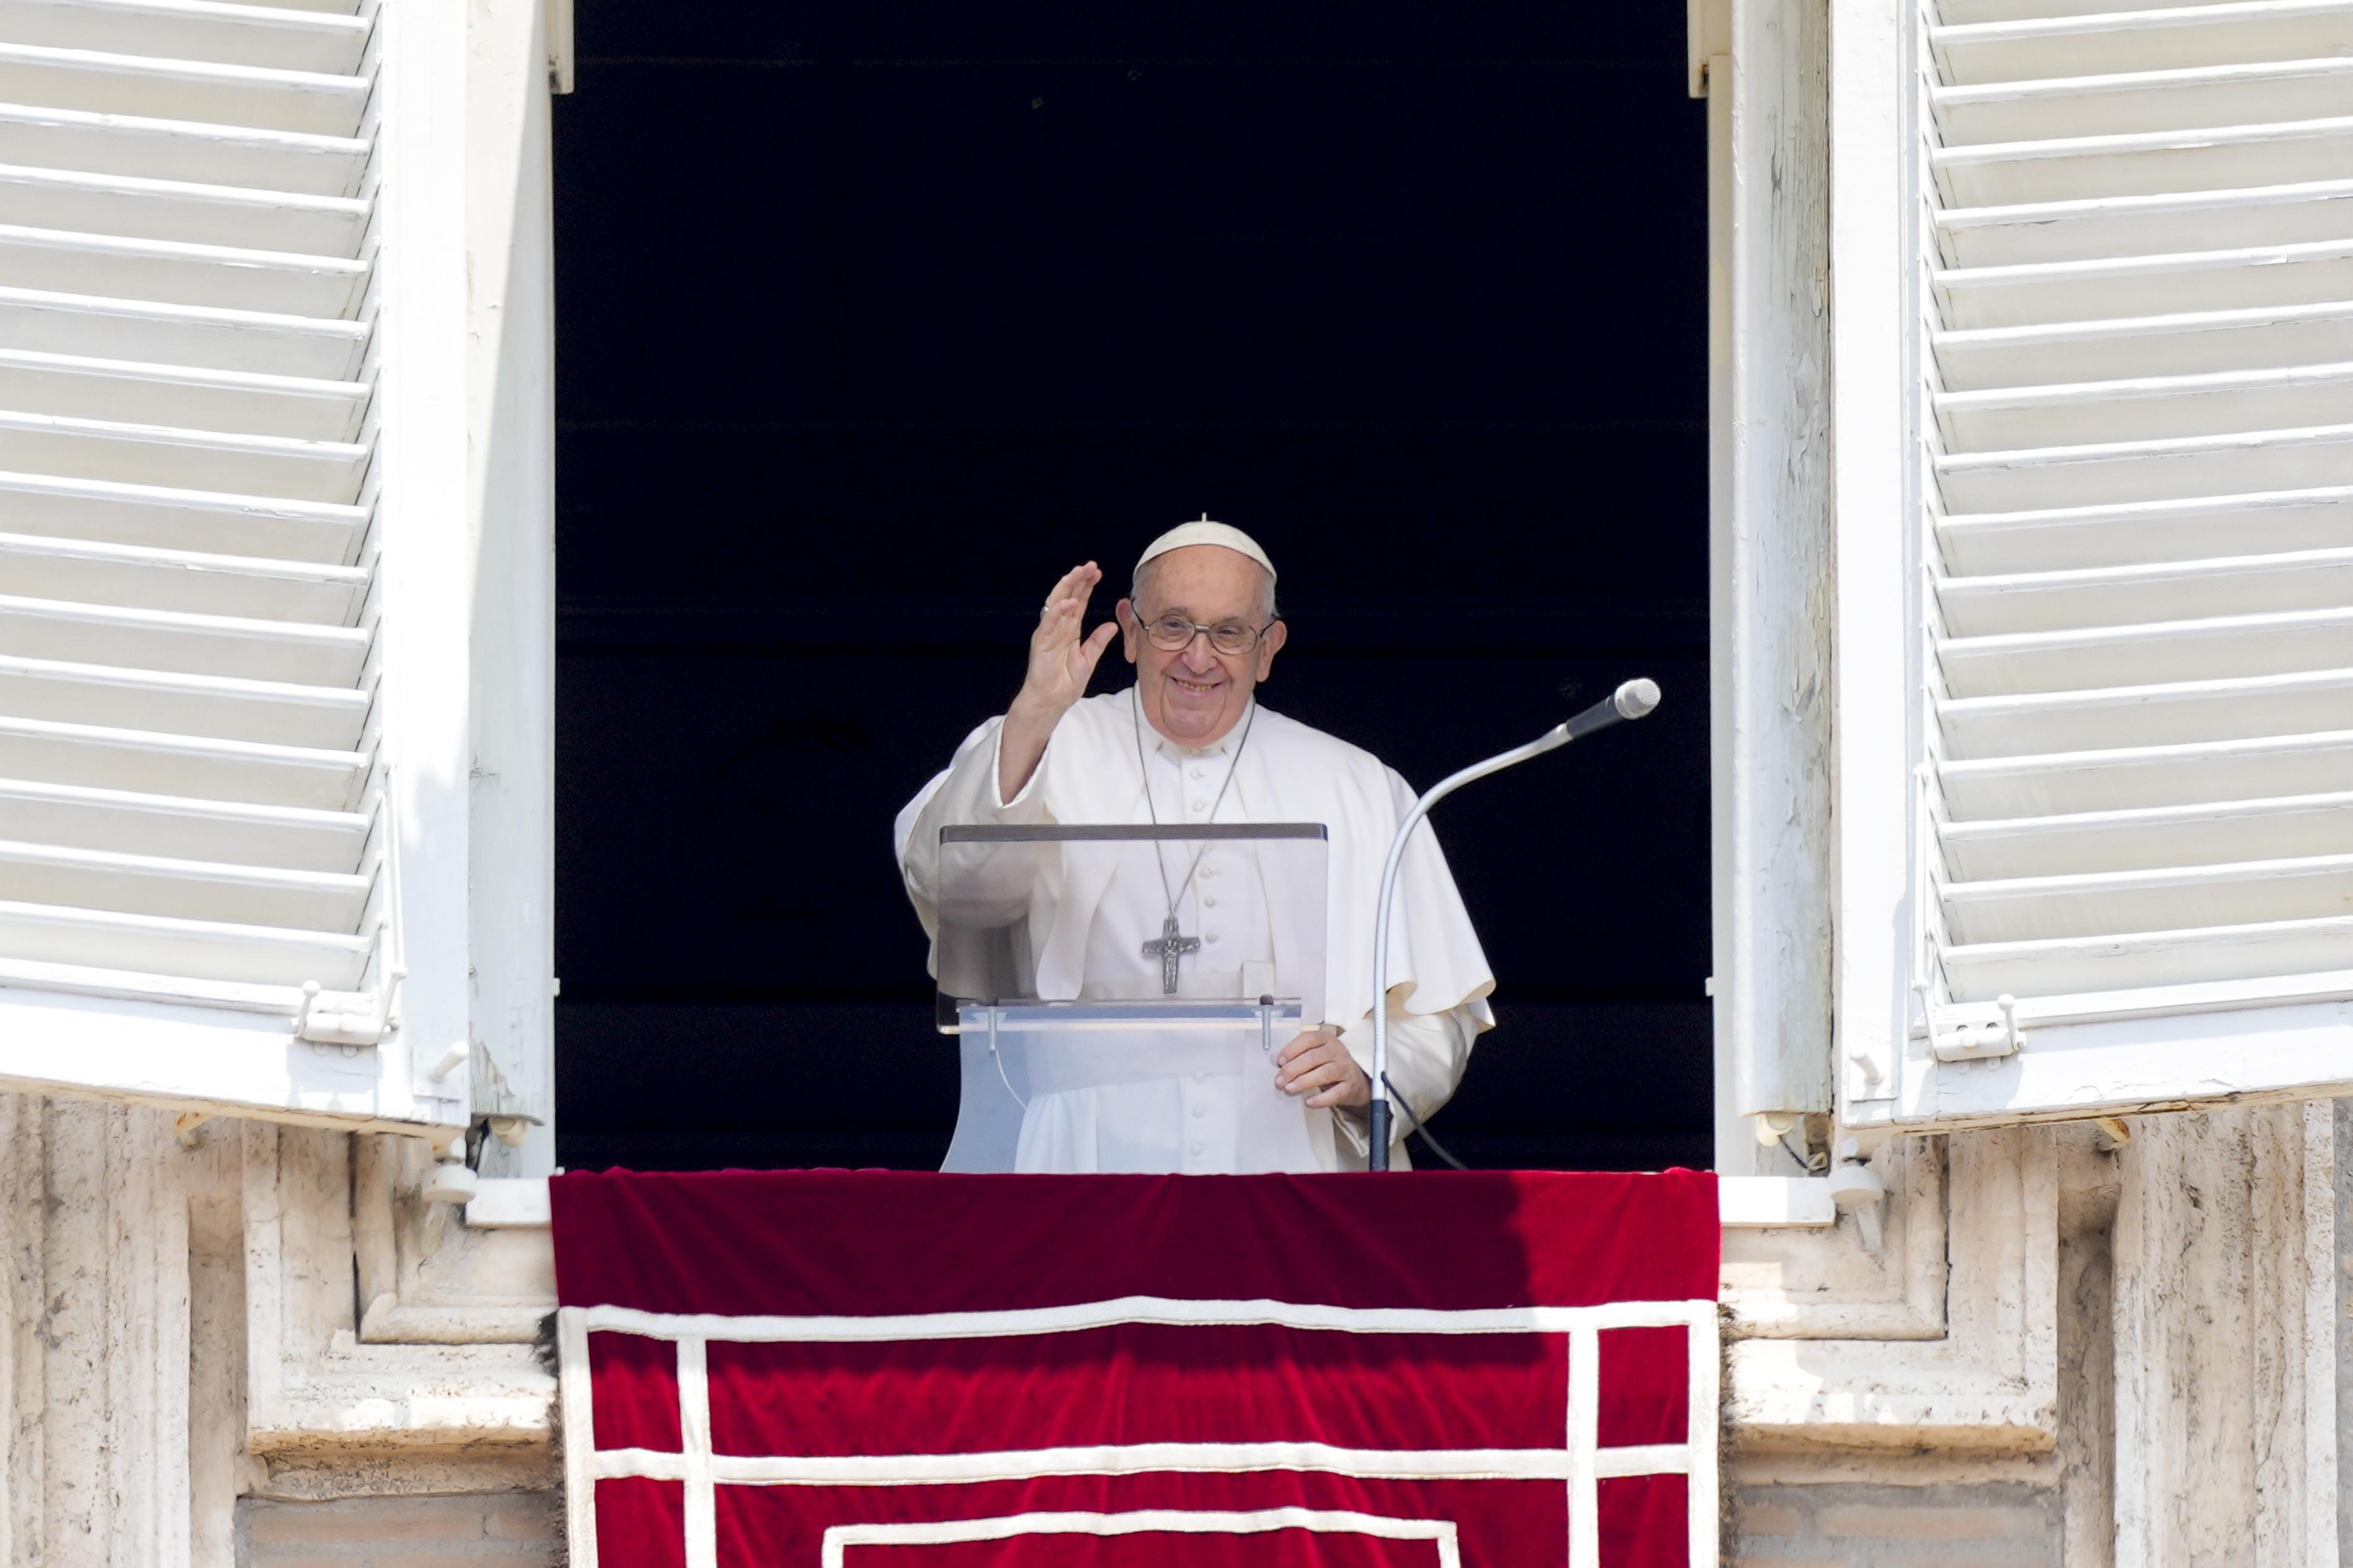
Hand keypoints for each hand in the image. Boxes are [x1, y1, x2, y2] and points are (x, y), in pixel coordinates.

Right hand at [998, 563, 1117, 800]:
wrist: (1051, 702)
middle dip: (1078, 580)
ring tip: (1078, 573)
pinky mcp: (1040, 644)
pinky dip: (1059, 612)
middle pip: (1068, 597)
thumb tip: (1112, 625)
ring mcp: (1048, 634)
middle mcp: (1058, 628)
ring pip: (1056, 604)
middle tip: (1090, 565)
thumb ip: (1099, 642)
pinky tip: (1070, 601)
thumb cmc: (1065, 683)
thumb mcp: (1088, 660)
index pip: (1079, 602)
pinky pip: (1049, 624)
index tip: (1097, 572)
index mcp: (1070, 630)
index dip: (1086, 586)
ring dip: (1067, 588)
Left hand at [1274, 1027, 1370, 1109]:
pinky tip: (1309, 1102)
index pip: (1308, 1039)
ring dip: (1304, 1082)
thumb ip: (1297, 1055)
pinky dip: (1321, 1099)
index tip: (1279, 1061)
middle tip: (1280, 1080)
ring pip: (1324, 1073)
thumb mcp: (1315, 1054)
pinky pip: (1335, 1093)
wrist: (1355, 1080)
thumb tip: (1276, 1059)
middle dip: (1293, 1069)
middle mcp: (1337, 1051)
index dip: (1292, 1049)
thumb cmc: (1329, 1064)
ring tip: (1290, 1089)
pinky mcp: (1350, 1086)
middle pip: (1313, 1058)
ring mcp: (1345, 1068)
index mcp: (1326, 1039)